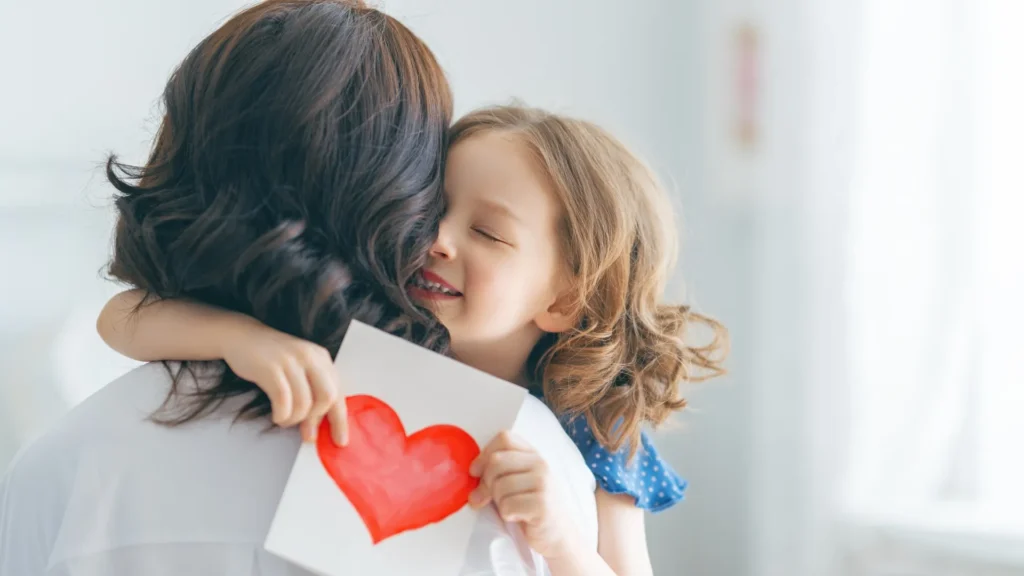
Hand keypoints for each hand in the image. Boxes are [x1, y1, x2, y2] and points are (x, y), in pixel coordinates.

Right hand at [220, 316, 346, 444]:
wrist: (242, 337)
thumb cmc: (272, 360)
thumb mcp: (299, 371)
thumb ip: (311, 394)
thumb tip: (314, 431)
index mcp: (322, 358)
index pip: (338, 392)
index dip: (340, 420)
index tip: (340, 441)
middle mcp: (310, 357)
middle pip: (327, 397)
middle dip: (317, 419)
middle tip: (306, 432)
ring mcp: (290, 361)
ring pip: (304, 403)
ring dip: (294, 420)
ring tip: (285, 420)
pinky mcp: (271, 368)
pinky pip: (283, 401)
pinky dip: (282, 415)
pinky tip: (277, 416)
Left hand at [468, 431, 581, 559]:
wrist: (558, 534)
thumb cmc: (532, 507)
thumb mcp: (518, 482)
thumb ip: (499, 471)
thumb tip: (471, 473)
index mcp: (533, 455)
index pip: (504, 438)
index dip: (484, 454)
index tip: (475, 472)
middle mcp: (540, 464)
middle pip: (496, 461)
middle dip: (486, 482)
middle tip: (488, 498)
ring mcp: (543, 483)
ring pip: (499, 486)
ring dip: (498, 502)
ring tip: (511, 508)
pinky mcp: (542, 504)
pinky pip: (507, 505)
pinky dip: (507, 514)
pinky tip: (518, 517)